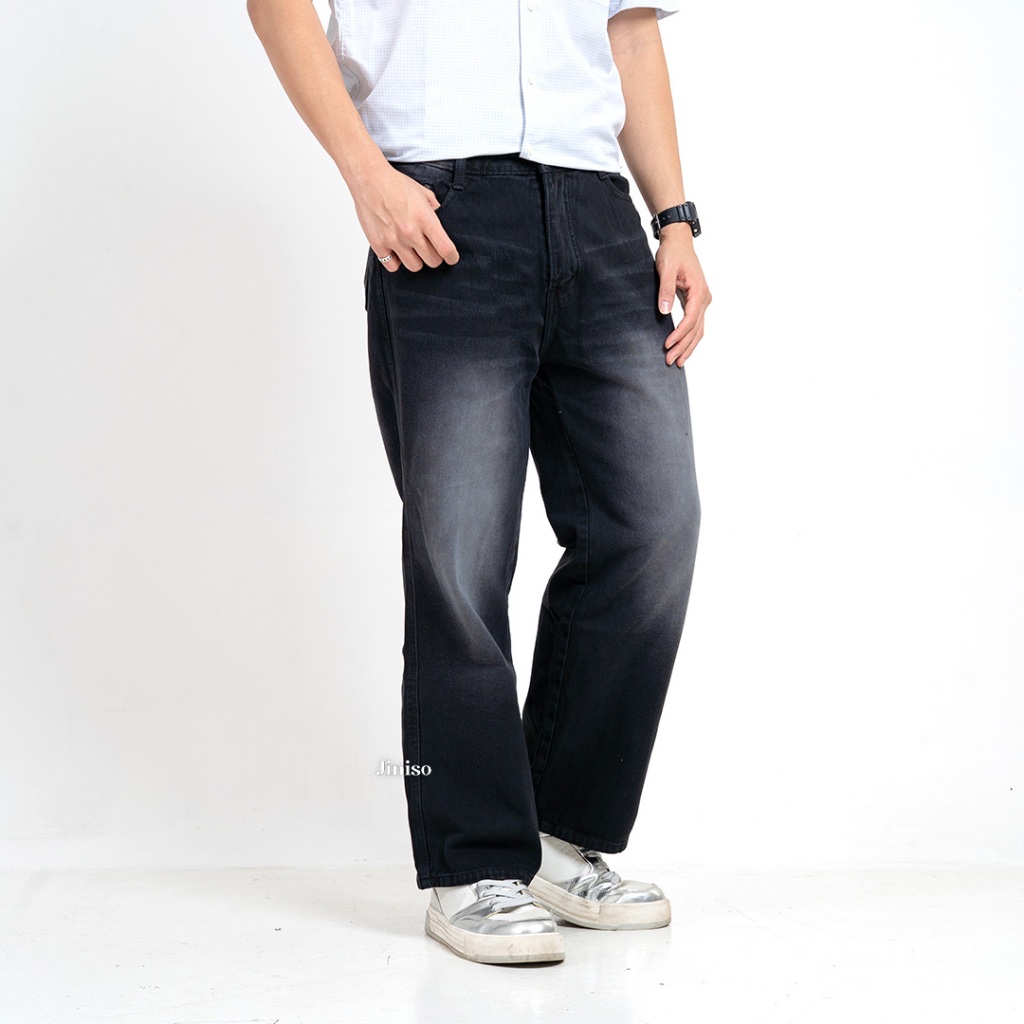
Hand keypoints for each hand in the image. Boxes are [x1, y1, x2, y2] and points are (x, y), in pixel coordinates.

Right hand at [350, 162, 460, 272]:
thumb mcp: (423, 192)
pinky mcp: (378, 244)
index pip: (446, 249)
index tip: (451, 257)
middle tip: (430, 250)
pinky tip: (396, 252)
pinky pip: (393, 266)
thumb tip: (440, 218)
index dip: (452, 257)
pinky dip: (396, 261)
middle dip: (435, 256)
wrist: (369, 179)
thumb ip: (434, 208)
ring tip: (413, 250)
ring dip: (417, 260)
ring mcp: (394, 240)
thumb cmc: (395, 184)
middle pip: (433, 261)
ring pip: (415, 266)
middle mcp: (411, 232)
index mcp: (425, 219)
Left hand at [655, 226, 710, 365]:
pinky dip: (690, 338)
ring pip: (698, 330)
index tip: (667, 345)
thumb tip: (664, 311)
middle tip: (671, 361)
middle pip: (696, 329)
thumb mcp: (665, 269)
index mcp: (699, 291)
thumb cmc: (672, 253)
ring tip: (678, 362)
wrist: (679, 241)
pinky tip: (683, 348)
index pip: (690, 320)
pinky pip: (696, 324)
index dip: (679, 335)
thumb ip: (665, 290)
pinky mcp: (697, 302)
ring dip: (688, 346)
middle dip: (683, 347)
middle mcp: (704, 298)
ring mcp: (702, 301)